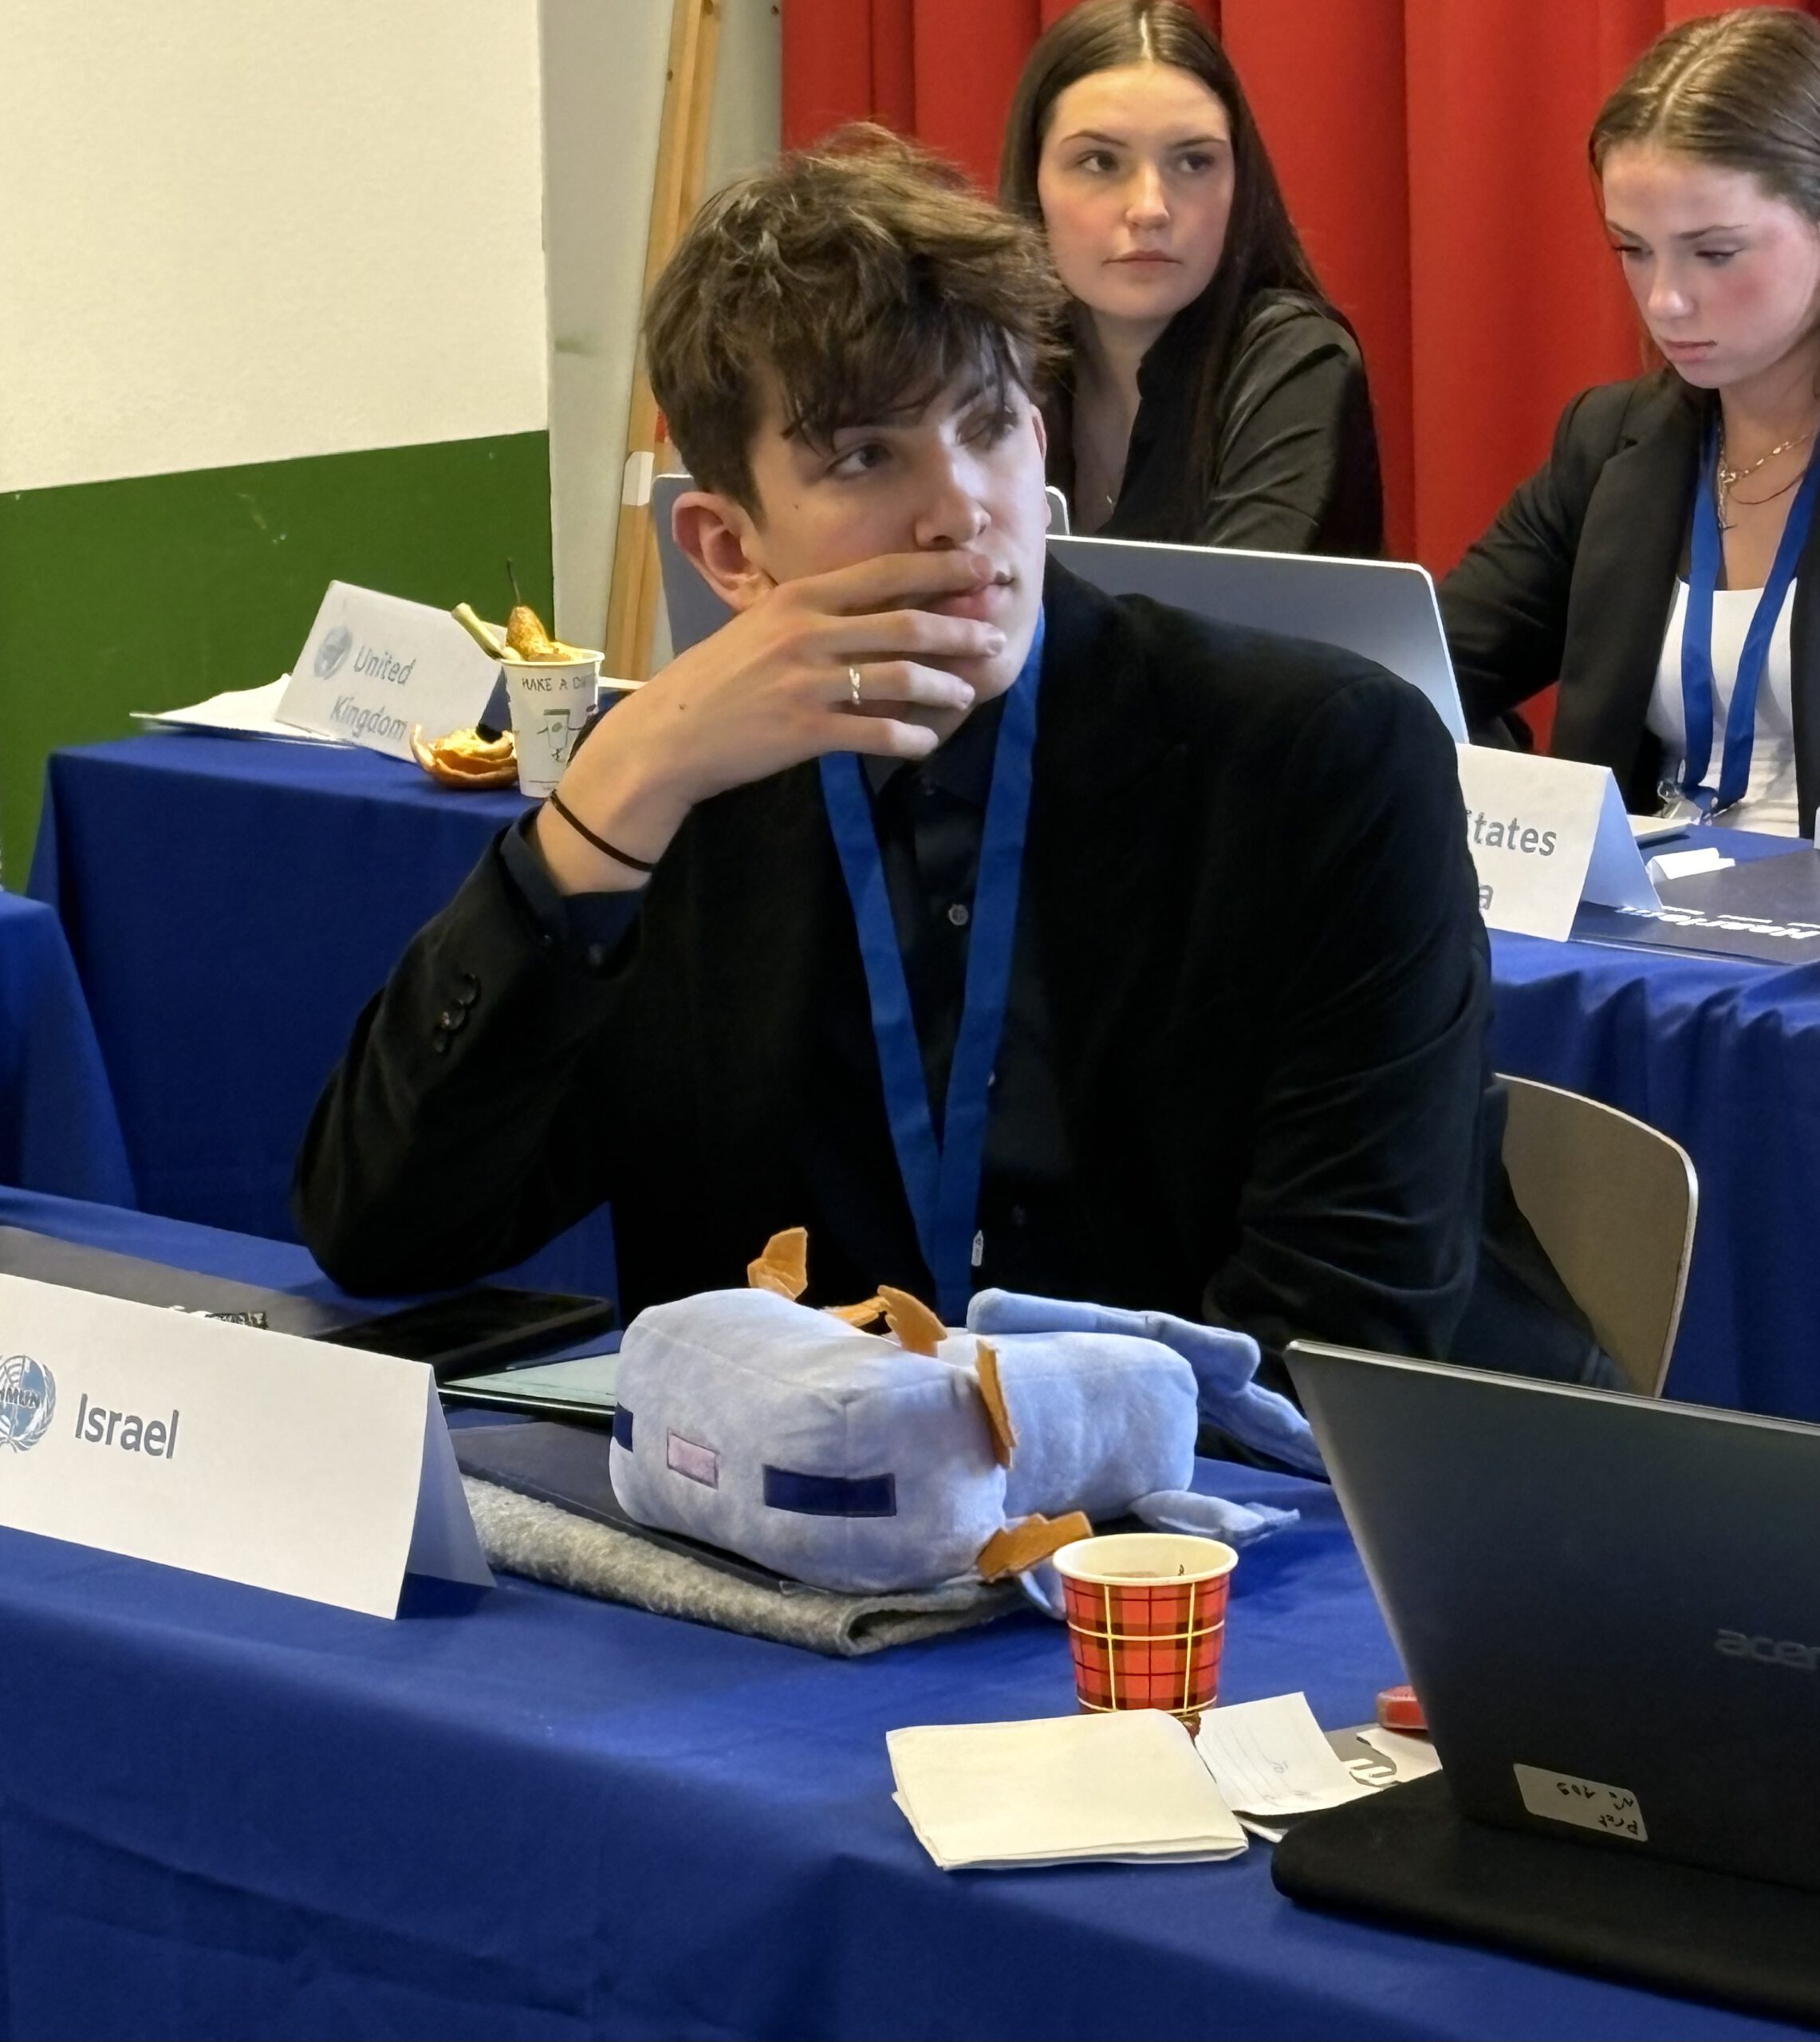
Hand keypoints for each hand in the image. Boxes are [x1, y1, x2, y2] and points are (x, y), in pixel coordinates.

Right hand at [534, 549, 1004, 892]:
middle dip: (960, 630)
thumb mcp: (761, 627)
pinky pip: (875, 732)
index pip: (884, 572)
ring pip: (899, 679)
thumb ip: (816, 616)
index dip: (941, 570)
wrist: (671, 734)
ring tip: (967, 692)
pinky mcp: (805, 731)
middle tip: (996, 637)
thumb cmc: (718, 679)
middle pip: (905, 624)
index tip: (982, 567)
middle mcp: (807, 632)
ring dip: (944, 686)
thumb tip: (876, 611)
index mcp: (799, 598)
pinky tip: (925, 743)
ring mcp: (807, 682)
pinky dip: (909, 739)